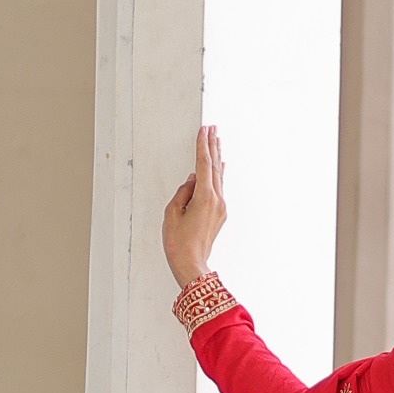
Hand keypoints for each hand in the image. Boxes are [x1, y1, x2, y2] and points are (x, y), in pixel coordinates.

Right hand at [163, 124, 226, 288]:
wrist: (191, 264)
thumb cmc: (179, 242)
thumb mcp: (172, 213)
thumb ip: (183, 193)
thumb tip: (192, 181)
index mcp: (204, 197)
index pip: (204, 164)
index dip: (203, 145)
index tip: (204, 130)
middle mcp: (217, 200)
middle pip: (215, 167)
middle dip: (213, 146)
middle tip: (213, 128)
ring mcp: (220, 208)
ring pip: (219, 176)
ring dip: (217, 157)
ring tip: (216, 140)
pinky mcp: (219, 214)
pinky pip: (219, 187)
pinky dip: (218, 174)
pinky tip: (220, 166)